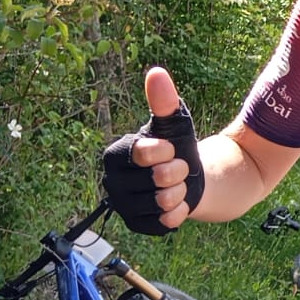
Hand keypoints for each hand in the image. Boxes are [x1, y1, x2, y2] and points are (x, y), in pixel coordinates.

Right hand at [101, 67, 204, 234]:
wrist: (188, 179)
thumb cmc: (176, 147)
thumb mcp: (174, 124)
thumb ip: (165, 102)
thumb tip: (157, 73)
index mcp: (115, 154)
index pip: (147, 153)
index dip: (169, 151)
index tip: (170, 148)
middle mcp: (111, 182)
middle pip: (160, 179)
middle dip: (179, 172)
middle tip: (176, 169)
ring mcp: (123, 206)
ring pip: (164, 201)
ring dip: (180, 192)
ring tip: (174, 185)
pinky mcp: (137, 226)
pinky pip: (167, 221)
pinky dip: (180, 211)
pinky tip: (174, 203)